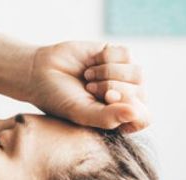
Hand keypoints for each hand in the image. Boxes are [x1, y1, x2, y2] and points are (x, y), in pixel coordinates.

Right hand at [26, 42, 149, 132]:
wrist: (41, 72)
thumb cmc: (60, 99)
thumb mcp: (82, 114)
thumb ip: (109, 118)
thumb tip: (135, 113)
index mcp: (121, 120)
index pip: (144, 118)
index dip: (128, 106)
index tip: (107, 99)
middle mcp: (127, 99)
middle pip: (141, 93)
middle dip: (112, 88)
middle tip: (89, 89)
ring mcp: (124, 77)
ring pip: (137, 73)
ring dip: (109, 74)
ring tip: (89, 78)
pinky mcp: (117, 56)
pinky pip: (126, 54)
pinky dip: (106, 58)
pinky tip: (92, 64)